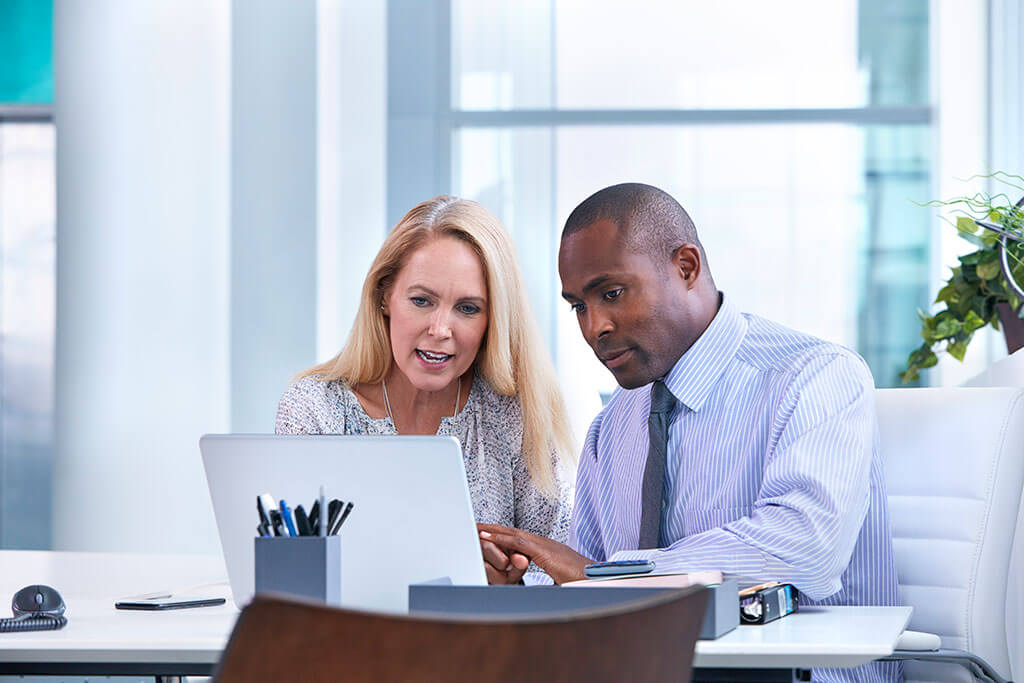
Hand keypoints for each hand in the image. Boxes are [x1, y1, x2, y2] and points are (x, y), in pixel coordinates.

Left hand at [477, 524, 591, 584]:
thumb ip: (546, 581)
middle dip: (492, 529)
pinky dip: (499, 538)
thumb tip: (538, 592)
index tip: (486, 535)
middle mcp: (542, 543)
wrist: (597, 581)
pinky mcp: (543, 551)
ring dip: (490, 530)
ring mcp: (543, 544)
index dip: (501, 536)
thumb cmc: (581, 582)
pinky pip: (517, 542)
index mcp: (544, 550)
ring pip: (511, 533)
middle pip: (511, 532)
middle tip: (473, 525)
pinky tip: (486, 538)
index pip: (518, 539)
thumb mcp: (558, 581)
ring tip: (473, 528)